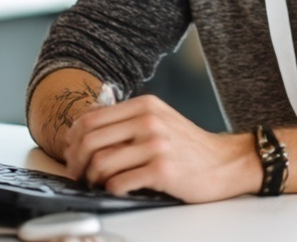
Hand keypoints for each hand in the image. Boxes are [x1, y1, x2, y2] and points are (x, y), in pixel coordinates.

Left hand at [62, 94, 257, 202]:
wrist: (224, 162)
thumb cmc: (187, 146)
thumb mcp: (159, 120)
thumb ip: (127, 121)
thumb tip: (83, 134)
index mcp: (145, 106)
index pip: (90, 119)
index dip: (72, 140)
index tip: (73, 153)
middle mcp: (150, 121)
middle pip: (89, 141)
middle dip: (76, 163)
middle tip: (79, 174)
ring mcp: (157, 145)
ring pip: (100, 164)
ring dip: (92, 179)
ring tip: (99, 184)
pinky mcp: (163, 170)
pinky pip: (118, 184)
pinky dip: (112, 190)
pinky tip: (120, 189)